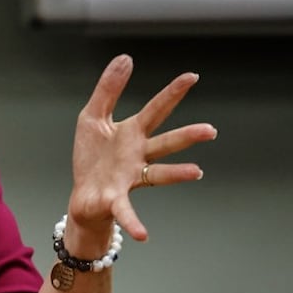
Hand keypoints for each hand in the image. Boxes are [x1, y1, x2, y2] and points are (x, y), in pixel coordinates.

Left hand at [68, 54, 214, 242]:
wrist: (82, 196)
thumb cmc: (91, 158)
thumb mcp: (92, 116)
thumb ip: (109, 88)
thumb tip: (127, 57)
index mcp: (131, 133)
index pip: (156, 109)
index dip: (173, 93)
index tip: (193, 76)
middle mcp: (137, 156)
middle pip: (165, 142)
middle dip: (187, 136)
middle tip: (210, 130)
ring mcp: (129, 178)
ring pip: (158, 174)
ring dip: (177, 174)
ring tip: (197, 172)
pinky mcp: (115, 199)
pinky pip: (127, 211)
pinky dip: (134, 223)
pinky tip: (143, 235)